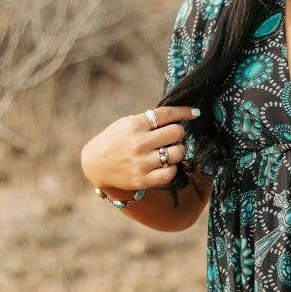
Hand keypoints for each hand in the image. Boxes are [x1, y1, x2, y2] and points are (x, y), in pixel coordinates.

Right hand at [80, 105, 199, 192]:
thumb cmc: (115, 140)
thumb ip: (148, 120)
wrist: (95, 164)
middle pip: (176, 133)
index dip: (185, 112)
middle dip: (178, 133)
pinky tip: (165, 165)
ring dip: (177, 151)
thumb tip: (177, 117)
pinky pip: (170, 173)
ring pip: (177, 153)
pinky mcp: (142, 179)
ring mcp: (141, 162)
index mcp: (135, 125)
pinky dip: (171, 168)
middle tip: (172, 137)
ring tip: (169, 151)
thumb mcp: (126, 123)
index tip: (195, 113)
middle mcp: (139, 143)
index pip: (167, 114)